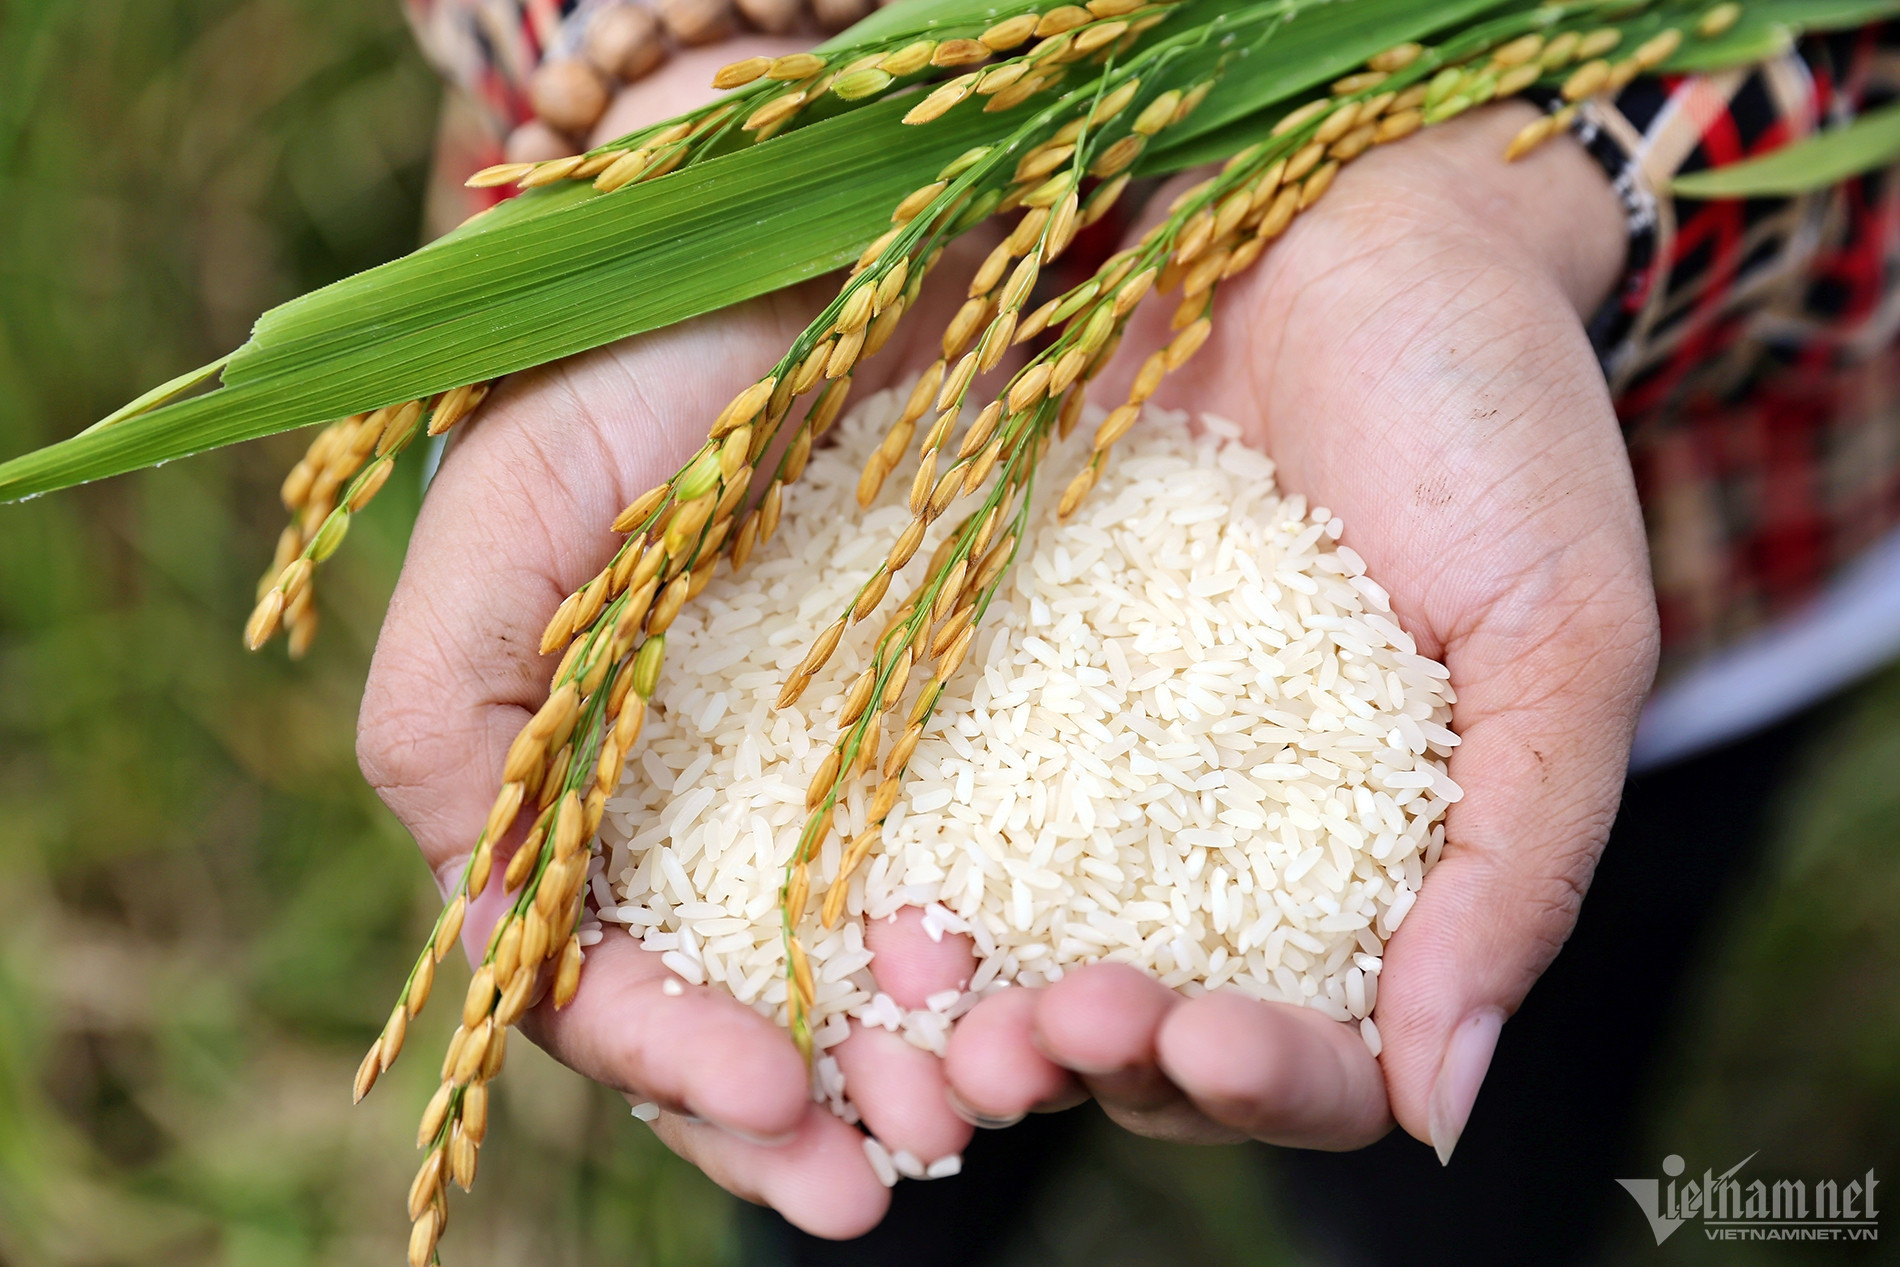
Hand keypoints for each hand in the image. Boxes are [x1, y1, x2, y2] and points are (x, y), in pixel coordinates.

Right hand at [359, 44, 984, 1237]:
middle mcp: (726, 806)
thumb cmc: (663, 349)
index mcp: (599, 782)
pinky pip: (1011, 878)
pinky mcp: (998, 734)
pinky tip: (1073, 1000)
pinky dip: (1025, 959)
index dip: (666, 1057)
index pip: (604, 977)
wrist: (851, 225)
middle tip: (878, 1177)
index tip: (762, 1089)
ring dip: (918, 1072)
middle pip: (744, 1014)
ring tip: (981, 1109)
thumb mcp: (518, 503)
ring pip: (876, 976)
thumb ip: (453, 704)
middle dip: (799, 1114)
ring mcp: (862, 778)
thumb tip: (485, 921)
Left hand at [941, 101, 1659, 1160]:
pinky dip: (896, 856)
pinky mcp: (987, 668)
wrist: (1353, 230)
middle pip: (1138, 1032)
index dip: (1258, 1081)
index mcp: (1360, 878)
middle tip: (1036, 1038)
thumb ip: (1517, 863)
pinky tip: (862, 882)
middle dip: (1088, 1060)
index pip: (1309, 1054)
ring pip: (1016, 943)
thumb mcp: (1557, 633)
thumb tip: (1445, 1111)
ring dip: (964, 1000)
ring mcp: (1086, 768)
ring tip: (924, 986)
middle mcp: (1209, 852)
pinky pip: (930, 788)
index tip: (1205, 1038)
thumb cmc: (1494, 423)